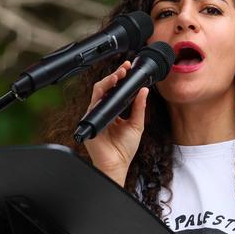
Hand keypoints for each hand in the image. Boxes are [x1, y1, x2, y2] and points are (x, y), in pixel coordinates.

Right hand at [83, 61, 148, 185]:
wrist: (116, 164)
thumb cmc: (124, 149)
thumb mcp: (137, 125)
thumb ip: (139, 107)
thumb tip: (144, 91)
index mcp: (114, 112)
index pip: (116, 91)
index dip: (121, 80)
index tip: (129, 70)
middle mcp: (103, 111)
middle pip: (106, 88)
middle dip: (114, 76)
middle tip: (124, 69)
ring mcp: (95, 115)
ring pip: (98, 92)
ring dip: (108, 81)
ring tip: (118, 75)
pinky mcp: (90, 120)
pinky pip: (94, 103)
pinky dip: (102, 94)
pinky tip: (110, 88)